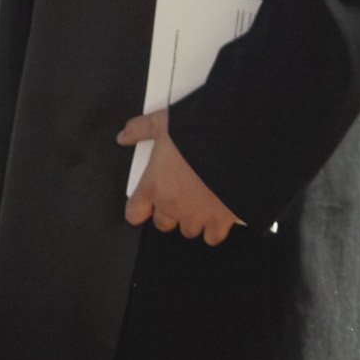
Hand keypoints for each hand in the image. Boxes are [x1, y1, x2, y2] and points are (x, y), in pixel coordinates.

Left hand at [118, 111, 242, 244]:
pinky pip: (212, 236)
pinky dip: (214, 229)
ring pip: (188, 230)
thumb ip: (141, 129)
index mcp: (154, 185)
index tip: (144, 204)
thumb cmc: (198, 135)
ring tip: (200, 202)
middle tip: (179, 195)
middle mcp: (172, 206)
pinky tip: (218, 215)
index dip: (139, 208)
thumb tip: (125, 135)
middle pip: (162, 223)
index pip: (134, 212)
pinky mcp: (220, 220)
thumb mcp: (164, 123)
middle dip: (169, 212)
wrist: (235, 145)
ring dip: (191, 219)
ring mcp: (196, 216)